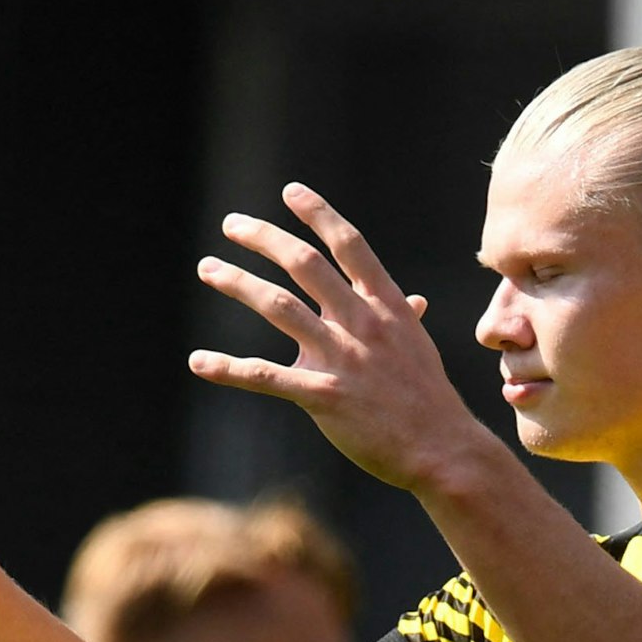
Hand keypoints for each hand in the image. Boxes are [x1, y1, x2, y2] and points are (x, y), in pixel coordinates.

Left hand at [191, 183, 484, 490]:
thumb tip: (413, 300)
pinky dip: (228, 368)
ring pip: (280, 306)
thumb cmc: (428, 399)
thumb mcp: (420, 347)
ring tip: (208, 268)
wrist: (443, 450)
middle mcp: (363, 323)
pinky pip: (267, 377)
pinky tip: (198, 362)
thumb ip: (405, 318)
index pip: (349, 246)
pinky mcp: (325, 397)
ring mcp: (344, 358)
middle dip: (264, 238)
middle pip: (305, 265)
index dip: (319, 214)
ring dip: (238, 283)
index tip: (290, 192)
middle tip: (231, 224)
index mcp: (387, 306)